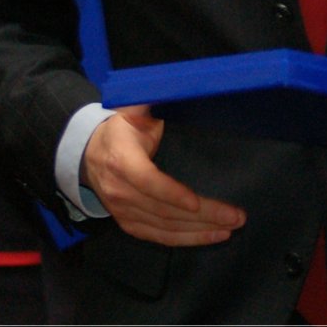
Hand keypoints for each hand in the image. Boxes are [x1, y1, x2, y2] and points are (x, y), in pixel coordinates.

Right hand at [81, 105, 244, 245]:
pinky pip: (159, 237)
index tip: (196, 202)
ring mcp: (123, 211)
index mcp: (122, 160)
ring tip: (231, 228)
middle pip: (164, 210)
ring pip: (165, 228)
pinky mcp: (129, 224)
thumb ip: (151, 104)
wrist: (89, 153)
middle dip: (204, 215)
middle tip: (236, 217)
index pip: (147, 182)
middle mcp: (120, 190)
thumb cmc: (121, 129)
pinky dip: (186, 239)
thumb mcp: (133, 110)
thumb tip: (178, 87)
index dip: (172, 194)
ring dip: (200, 231)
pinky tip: (210, 236)